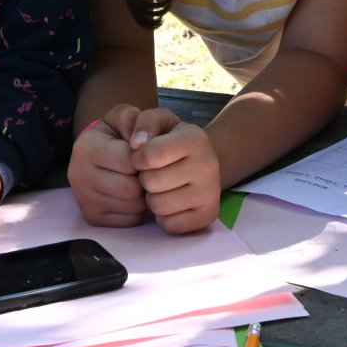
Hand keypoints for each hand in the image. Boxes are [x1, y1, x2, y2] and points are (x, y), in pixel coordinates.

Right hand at [69, 105, 150, 226]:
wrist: (101, 151)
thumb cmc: (119, 133)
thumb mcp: (128, 117)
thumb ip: (140, 120)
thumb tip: (140, 142)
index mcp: (86, 147)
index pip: (130, 162)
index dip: (145, 159)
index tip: (143, 154)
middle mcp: (77, 175)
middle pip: (131, 188)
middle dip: (144, 180)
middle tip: (142, 171)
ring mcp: (82, 199)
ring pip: (132, 206)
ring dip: (142, 196)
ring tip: (136, 181)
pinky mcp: (92, 217)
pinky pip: (129, 220)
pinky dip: (136, 210)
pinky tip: (130, 196)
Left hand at [128, 106, 220, 233]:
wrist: (201, 163)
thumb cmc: (173, 141)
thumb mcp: (160, 121)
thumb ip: (144, 122)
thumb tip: (135, 143)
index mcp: (195, 138)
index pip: (149, 156)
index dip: (138, 158)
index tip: (143, 157)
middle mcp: (209, 164)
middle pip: (151, 182)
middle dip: (146, 179)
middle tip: (155, 173)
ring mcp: (211, 192)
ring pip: (159, 205)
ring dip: (153, 198)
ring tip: (163, 188)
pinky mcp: (208, 216)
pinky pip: (170, 224)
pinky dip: (164, 217)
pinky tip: (172, 203)